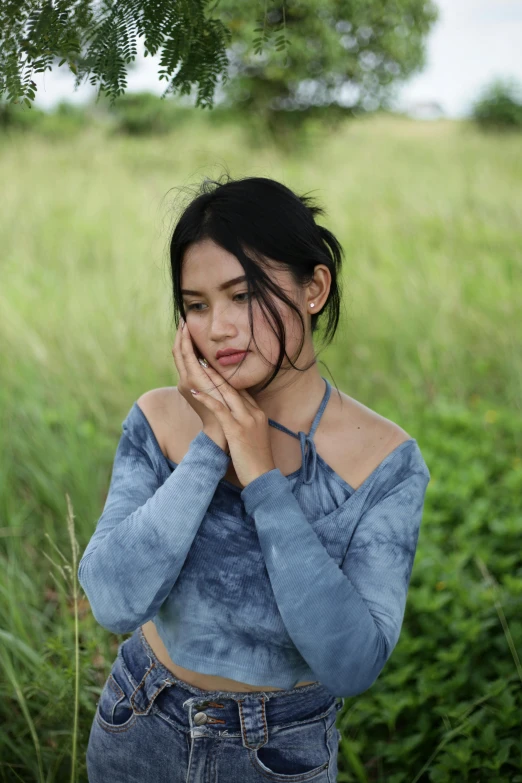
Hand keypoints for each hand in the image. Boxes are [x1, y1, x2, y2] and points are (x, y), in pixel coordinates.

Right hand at [172, 317, 229, 448]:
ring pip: (180, 353)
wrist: (223, 431)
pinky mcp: (193, 382)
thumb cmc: (226, 413)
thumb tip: (220, 363)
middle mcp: (185, 382)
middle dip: (180, 336)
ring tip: (184, 322)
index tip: (188, 328)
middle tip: (183, 320)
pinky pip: (186, 358)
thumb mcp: (220, 391)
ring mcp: (187, 382)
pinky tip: (187, 332)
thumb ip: (216, 378)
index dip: (184, 343)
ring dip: (181, 336)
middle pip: (178, 353)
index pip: (184, 358)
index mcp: (190, 383)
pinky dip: (185, 343)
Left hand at [188, 374, 276, 488]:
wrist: (263, 477)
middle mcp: (254, 413)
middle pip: (235, 387)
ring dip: (212, 379)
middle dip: (219, 373)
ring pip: (228, 393)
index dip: (229, 379)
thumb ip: (248, 425)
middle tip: (206, 359)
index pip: (244, 391)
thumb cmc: (257, 461)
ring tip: (199, 367)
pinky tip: (195, 391)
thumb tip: (237, 420)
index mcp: (259, 414)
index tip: (217, 369)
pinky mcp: (236, 430)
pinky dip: (206, 398)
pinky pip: (220, 409)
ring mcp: (246, 420)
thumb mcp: (255, 438)